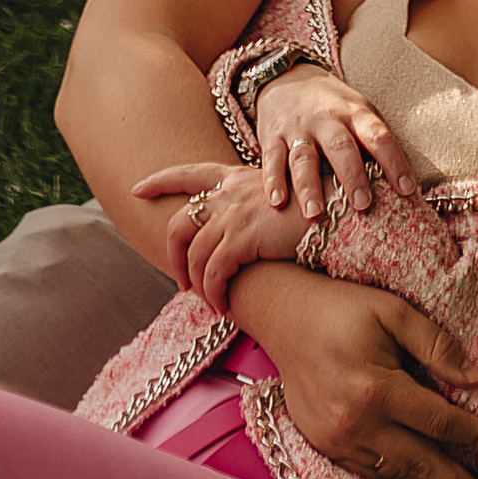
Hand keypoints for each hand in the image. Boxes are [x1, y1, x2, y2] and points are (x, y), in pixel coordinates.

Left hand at [132, 161, 312, 311]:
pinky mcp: (243, 237)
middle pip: (180, 222)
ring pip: (193, 253)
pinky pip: (212, 272)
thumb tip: (239, 235)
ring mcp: (235, 213)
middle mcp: (231, 192)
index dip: (161, 181)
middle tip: (180, 281)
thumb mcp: (281, 198)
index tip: (137, 189)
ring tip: (208, 301)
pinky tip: (223, 305)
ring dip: (195, 283)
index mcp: (238, 178)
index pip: (190, 173)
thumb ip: (254, 209)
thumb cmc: (318, 209)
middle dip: (172, 255)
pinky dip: (212, 293)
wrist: (340, 213)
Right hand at [228, 265, 477, 478]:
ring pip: (395, 478)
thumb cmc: (342, 306)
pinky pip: (371, 475)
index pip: (439, 422)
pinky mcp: (324, 448)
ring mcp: (335, 442)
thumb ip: (436, 344)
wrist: (283, 316)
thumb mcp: (393, 310)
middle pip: (420, 465)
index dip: (477, 439)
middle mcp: (354, 425)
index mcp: (375, 389)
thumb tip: (476, 380)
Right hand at [254, 65, 417, 214]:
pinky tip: (277, 202)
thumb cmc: (334, 108)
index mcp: (356, 113)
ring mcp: (298, 127)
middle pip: (341, 147)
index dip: (394, 162)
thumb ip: (376, 143)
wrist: (288, 77)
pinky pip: (271, 159)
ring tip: (315, 214)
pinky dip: (273, 180)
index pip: (379, 136)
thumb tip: (407, 186)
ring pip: (303, 157)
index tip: (406, 190)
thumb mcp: (359, 113)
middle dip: (352, 176)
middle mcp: (327, 119)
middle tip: (362, 206)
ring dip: (309, 186)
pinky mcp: (272, 136)